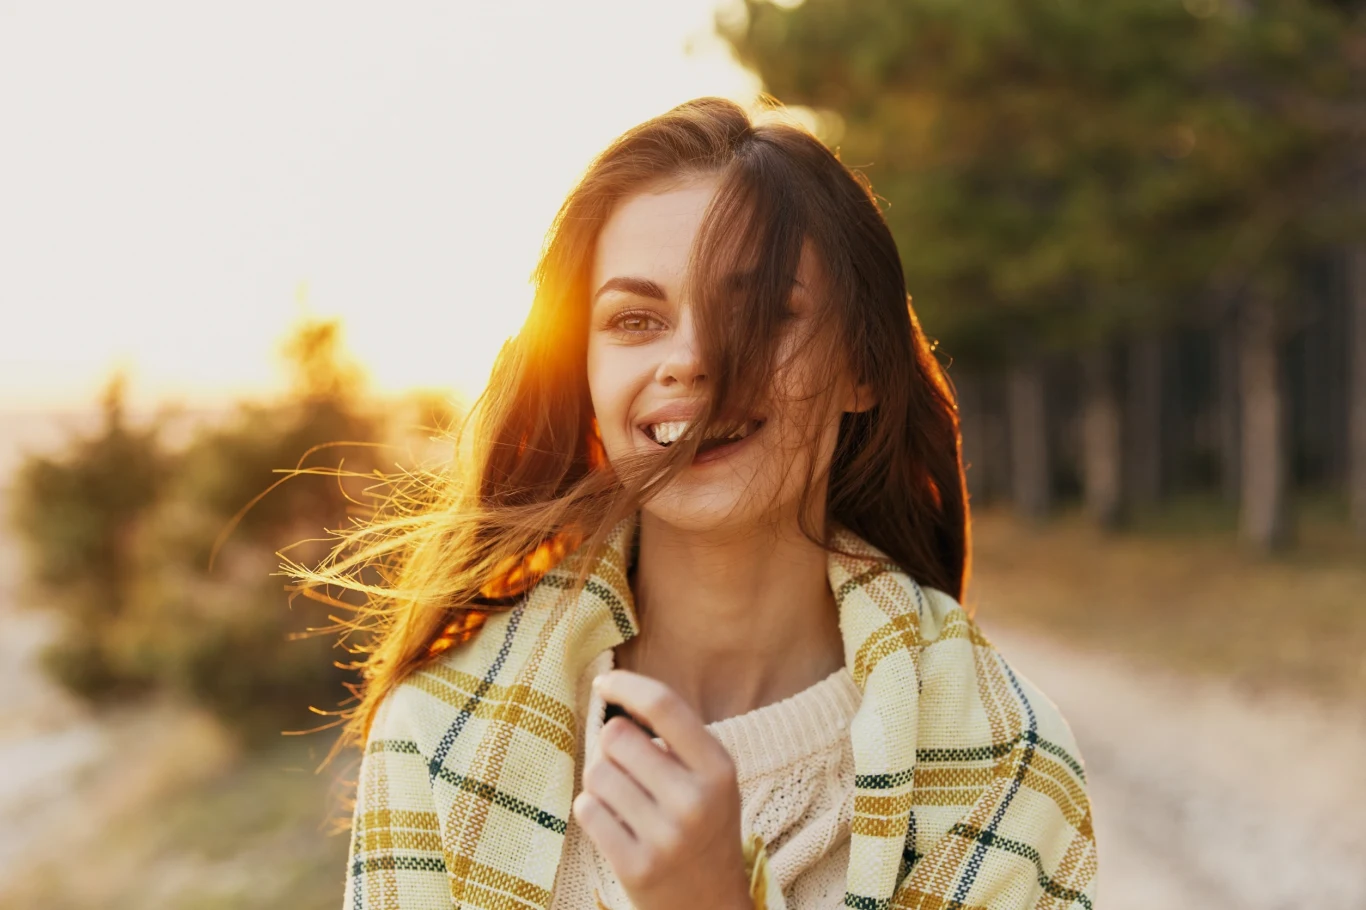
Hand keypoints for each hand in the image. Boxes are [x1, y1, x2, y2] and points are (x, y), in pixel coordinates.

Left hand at [573, 669, 754, 909]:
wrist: (710, 906)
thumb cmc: (702, 827)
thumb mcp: (710, 779)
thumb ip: (674, 737)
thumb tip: (613, 692)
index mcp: (719, 768)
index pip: (663, 705)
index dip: (626, 685)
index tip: (604, 682)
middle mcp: (695, 801)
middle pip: (616, 737)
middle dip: (612, 747)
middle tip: (629, 770)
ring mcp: (666, 837)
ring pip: (596, 773)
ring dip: (601, 782)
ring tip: (627, 803)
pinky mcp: (636, 866)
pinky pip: (587, 809)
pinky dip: (592, 811)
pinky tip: (616, 826)